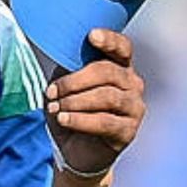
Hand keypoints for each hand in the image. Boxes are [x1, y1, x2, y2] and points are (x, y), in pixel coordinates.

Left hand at [45, 29, 145, 177]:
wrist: (76, 151)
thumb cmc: (71, 111)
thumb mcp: (65, 86)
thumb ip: (67, 68)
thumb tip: (58, 50)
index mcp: (118, 67)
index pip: (122, 48)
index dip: (109, 40)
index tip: (91, 36)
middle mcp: (132, 84)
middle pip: (107, 72)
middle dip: (74, 81)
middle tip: (52, 92)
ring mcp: (134, 108)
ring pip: (106, 96)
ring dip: (75, 101)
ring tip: (55, 109)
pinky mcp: (129, 131)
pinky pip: (105, 122)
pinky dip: (80, 120)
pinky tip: (63, 120)